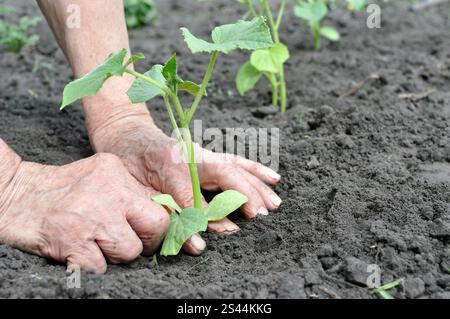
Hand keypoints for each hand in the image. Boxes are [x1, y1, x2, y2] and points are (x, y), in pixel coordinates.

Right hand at [0, 153, 168, 272]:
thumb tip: (160, 216)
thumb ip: (128, 192)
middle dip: (147, 242)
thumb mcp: (99, 176)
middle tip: (130, 243)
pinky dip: (92, 266)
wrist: (14, 195)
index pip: (159, 205)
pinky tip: (79, 253)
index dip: (157, 226)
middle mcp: (110, 191)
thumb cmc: (60, 190)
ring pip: (130, 251)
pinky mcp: (73, 240)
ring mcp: (91, 216)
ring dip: (115, 256)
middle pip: (156, 226)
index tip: (148, 234)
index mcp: (116, 172)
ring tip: (97, 246)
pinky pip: (101, 267)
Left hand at [89, 113, 281, 254]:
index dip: (220, 207)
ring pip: (237, 167)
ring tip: (274, 203)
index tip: (238, 225)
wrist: (128, 137)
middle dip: (248, 195)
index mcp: (177, 162)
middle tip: (262, 216)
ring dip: (257, 185)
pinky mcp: (210, 156)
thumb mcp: (144, 191)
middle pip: (229, 174)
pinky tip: (272, 178)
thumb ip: (173, 215)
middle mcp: (196, 156)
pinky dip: (255, 169)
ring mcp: (205, 154)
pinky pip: (237, 161)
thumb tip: (197, 245)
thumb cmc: (132, 162)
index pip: (204, 188)